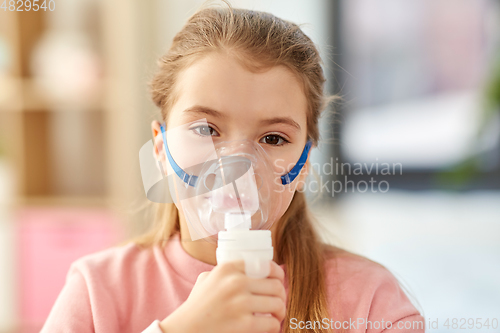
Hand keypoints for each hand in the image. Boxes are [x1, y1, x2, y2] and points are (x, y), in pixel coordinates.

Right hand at [159, 260, 285, 332]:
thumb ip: (226, 271)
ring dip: (280, 312)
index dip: (278, 274)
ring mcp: (240, 303)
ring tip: (276, 316)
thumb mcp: (207, 279)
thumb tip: (252, 266)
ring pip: (277, 303)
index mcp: (228, 268)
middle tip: (278, 303)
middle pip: (276, 285)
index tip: (279, 282)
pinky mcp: (244, 324)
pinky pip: (272, 323)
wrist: (184, 329)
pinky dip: (275, 326)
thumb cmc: (196, 306)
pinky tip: (269, 327)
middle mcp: (235, 282)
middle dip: (281, 296)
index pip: (266, 265)